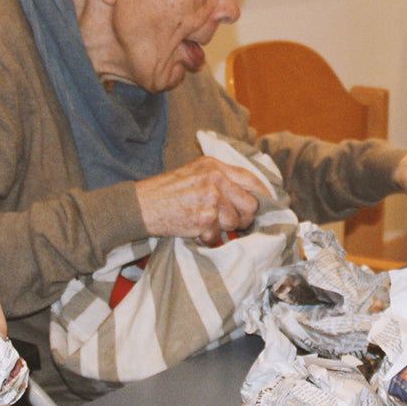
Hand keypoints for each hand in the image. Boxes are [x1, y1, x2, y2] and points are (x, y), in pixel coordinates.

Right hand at [135, 156, 265, 245]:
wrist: (141, 205)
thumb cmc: (166, 191)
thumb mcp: (194, 172)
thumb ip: (220, 178)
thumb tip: (248, 195)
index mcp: (214, 165)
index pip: (251, 179)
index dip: (263, 195)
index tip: (266, 206)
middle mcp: (215, 179)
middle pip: (250, 204)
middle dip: (244, 218)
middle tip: (232, 223)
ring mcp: (210, 199)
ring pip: (234, 222)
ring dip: (221, 229)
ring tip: (203, 223)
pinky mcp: (203, 218)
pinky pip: (216, 236)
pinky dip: (206, 239)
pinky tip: (193, 230)